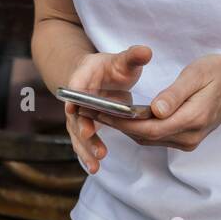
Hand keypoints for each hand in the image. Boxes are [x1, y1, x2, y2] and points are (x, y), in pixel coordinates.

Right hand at [62, 45, 151, 172]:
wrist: (98, 77)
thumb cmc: (111, 67)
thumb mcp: (122, 60)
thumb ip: (133, 56)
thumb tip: (146, 52)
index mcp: (82, 78)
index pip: (75, 86)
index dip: (74, 96)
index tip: (74, 107)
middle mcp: (76, 99)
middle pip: (75, 114)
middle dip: (82, 127)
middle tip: (89, 135)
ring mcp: (79, 116)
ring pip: (78, 133)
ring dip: (85, 147)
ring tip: (96, 163)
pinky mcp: (85, 128)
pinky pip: (84, 143)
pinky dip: (88, 155)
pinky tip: (94, 168)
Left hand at [93, 54, 220, 151]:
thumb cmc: (219, 72)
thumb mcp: (198, 74)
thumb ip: (175, 93)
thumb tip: (154, 110)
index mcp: (193, 118)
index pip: (149, 127)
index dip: (121, 123)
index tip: (98, 110)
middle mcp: (190, 136)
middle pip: (145, 137)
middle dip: (116, 126)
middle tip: (90, 110)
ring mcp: (189, 141)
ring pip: (149, 139)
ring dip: (125, 129)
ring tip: (100, 112)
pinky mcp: (186, 139)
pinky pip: (157, 138)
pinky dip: (138, 129)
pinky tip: (124, 118)